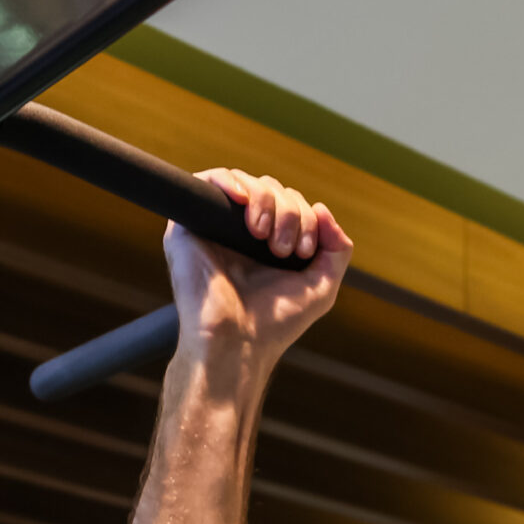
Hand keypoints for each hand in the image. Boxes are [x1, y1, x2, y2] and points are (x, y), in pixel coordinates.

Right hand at [165, 169, 352, 367]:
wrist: (237, 343)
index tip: (302, 251)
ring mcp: (215, 227)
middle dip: (289, 212)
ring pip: (247, 182)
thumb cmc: (274, 323)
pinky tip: (242, 200)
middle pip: (273, 189)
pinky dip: (230, 181)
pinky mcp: (187, 226)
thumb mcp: (322, 286)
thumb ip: (336, 249)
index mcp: (270, 243)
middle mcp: (241, 232)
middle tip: (282, 249)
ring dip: (266, 201)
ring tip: (263, 235)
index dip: (306, 217)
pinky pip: (207, 179)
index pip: (292, 204)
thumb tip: (322, 208)